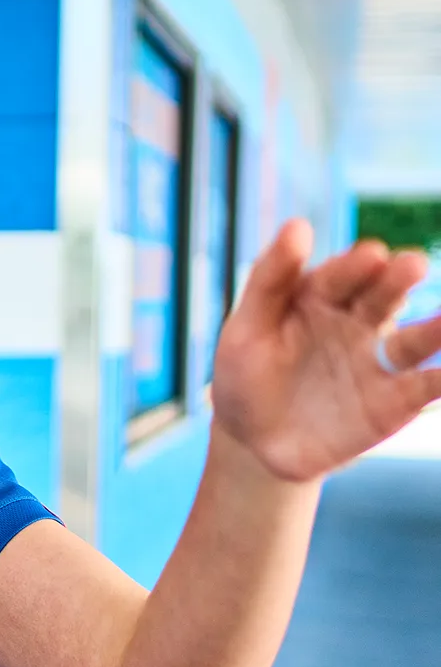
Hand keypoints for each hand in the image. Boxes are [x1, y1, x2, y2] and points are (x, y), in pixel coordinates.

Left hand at [212, 220, 440, 481]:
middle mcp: (358, 322)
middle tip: (411, 265)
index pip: (340, 276)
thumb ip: (270, 280)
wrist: (253, 442)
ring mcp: (379, 361)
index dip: (354, 266)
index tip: (370, 255)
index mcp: (321, 297)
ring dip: (436, 329)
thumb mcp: (247, 328)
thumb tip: (298, 225)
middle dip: (396, 281)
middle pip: (381, 297)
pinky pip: (425, 388)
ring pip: (415, 340)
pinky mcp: (395, 402)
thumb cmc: (245, 375)